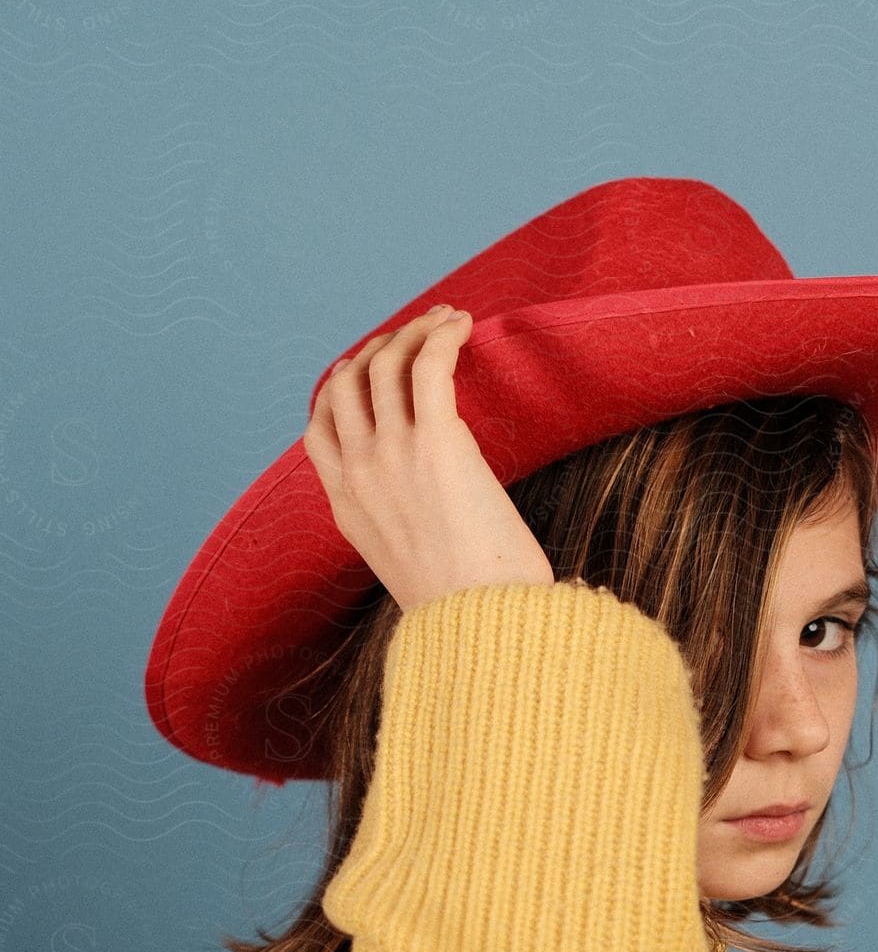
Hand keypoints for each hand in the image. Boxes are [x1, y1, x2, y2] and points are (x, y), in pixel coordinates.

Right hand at [303, 305, 554, 611]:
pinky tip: (463, 323)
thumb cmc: (467, 611)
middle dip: (378, 348)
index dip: (341, 387)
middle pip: (347, 383)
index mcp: (347, 508)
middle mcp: (359, 475)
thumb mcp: (411, 567)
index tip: (371, 369)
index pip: (320, 428)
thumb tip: (434, 506)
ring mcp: (393, 457)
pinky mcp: (438, 443)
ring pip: (386, 365)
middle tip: (414, 334)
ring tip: (447, 321)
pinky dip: (442, 334)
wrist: (483, 630)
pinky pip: (429, 365)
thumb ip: (404, 526)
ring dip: (415, 331)